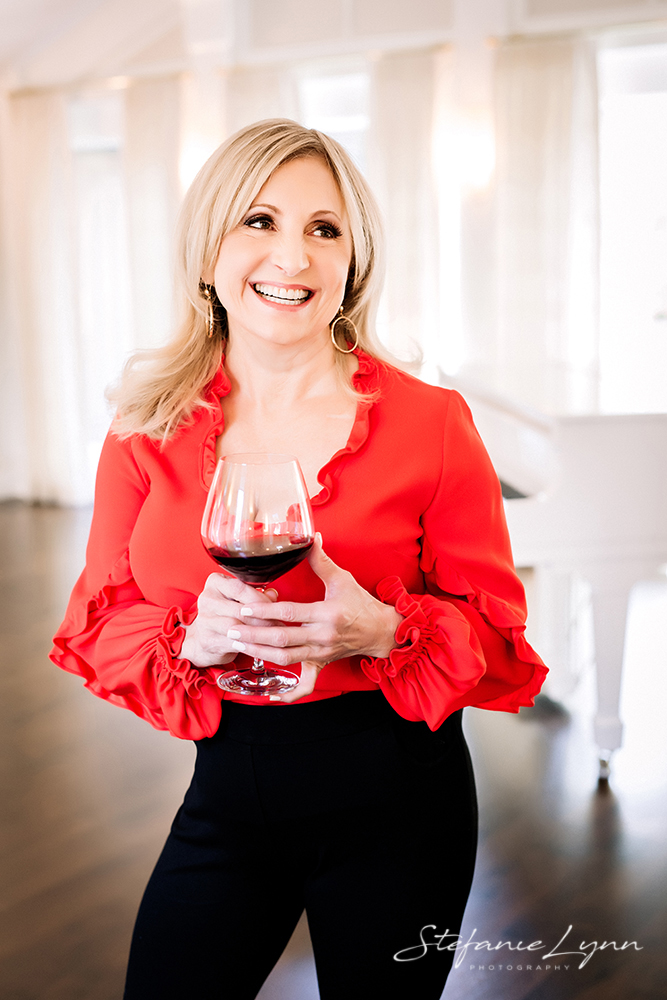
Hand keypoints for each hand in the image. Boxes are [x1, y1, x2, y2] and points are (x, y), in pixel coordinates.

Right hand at [181, 574, 278, 667]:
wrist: (203, 639)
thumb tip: (273, 595)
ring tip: (272, 634)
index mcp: (215, 583)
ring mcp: (205, 620)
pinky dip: (250, 644)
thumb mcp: (239, 600)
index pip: (240, 588)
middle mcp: (207, 599)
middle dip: (263, 617)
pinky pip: (234, 642)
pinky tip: (260, 644)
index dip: (260, 598)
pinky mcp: (208, 639)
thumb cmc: (225, 615)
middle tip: (279, 623)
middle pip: (240, 608)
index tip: (274, 607)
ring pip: (238, 626)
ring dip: (258, 631)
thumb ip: (256, 595)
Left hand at [224, 534, 402, 702]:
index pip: (290, 613)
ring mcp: (321, 654)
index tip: (246, 607)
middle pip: (282, 638)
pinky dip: (289, 693)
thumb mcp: (342, 579)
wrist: (380, 630)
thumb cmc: (360, 604)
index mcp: (327, 614)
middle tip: (231, 628)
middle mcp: (322, 637)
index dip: (266, 610)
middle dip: (254, 634)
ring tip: (239, 644)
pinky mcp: (321, 665)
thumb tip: (310, 537)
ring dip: (260, 653)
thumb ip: (322, 561)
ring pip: (286, 658)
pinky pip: (305, 684)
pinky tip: (271, 694)